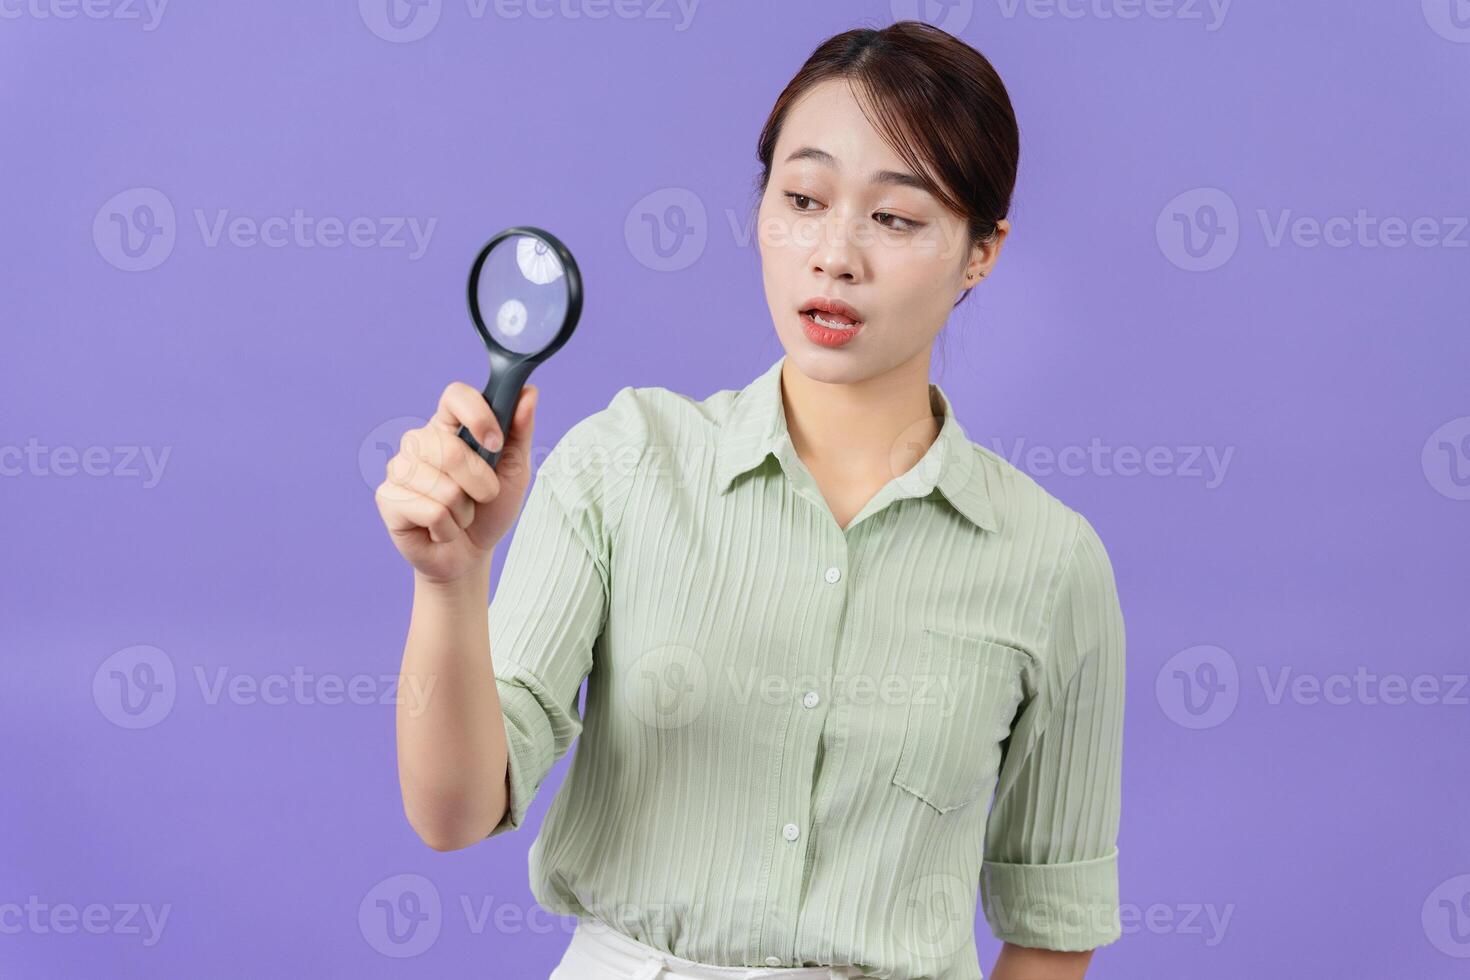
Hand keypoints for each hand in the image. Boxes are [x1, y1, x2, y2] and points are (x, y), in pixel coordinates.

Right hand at [375, 381, 538, 585]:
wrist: (471, 555)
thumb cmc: (490, 508)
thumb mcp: (515, 470)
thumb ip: (520, 431)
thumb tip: (529, 393)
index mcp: (450, 425)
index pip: (455, 395)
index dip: (477, 415)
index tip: (496, 443)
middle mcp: (419, 441)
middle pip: (449, 449)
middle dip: (480, 483)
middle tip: (482, 496)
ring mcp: (399, 468)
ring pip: (444, 486)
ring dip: (464, 511)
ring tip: (457, 514)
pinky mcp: (387, 498)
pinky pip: (431, 512)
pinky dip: (447, 528)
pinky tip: (439, 529)